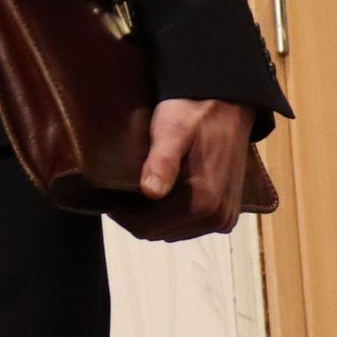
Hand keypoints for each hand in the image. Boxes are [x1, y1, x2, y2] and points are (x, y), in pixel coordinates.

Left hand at [135, 97, 255, 239]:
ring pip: (174, 231)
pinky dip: (173, 214)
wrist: (227, 104)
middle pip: (159, 232)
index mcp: (203, 202)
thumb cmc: (192, 113)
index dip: (122, 215)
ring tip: (141, 188)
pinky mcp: (227, 213)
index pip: (147, 227)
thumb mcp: (171, 131)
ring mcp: (224, 218)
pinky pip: (191, 226)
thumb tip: (151, 192)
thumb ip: (162, 162)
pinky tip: (163, 192)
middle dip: (138, 215)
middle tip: (121, 191)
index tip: (108, 196)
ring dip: (155, 216)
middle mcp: (217, 217)